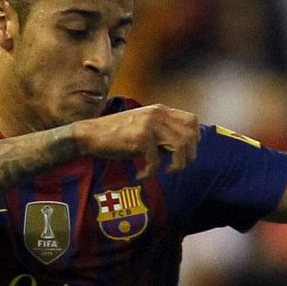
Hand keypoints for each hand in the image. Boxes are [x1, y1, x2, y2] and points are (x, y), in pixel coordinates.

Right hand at [81, 104, 200, 175]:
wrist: (91, 134)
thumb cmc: (118, 135)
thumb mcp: (145, 129)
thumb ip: (163, 134)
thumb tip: (183, 150)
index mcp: (160, 110)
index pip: (192, 120)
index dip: (195, 139)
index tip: (185, 153)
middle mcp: (157, 114)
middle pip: (190, 135)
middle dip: (188, 156)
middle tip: (175, 166)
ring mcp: (149, 124)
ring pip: (180, 146)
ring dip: (176, 165)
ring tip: (164, 171)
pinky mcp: (140, 137)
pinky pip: (156, 160)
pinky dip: (150, 172)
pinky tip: (142, 175)